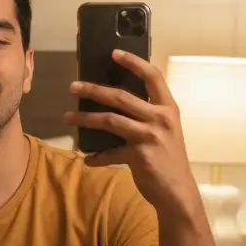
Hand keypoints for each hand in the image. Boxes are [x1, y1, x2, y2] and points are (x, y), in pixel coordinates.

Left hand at [64, 50, 203, 221]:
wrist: (178, 193)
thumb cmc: (168, 158)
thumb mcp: (165, 131)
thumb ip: (147, 114)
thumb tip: (114, 101)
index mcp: (168, 108)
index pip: (152, 76)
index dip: (133, 62)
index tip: (114, 53)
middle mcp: (160, 118)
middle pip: (120, 96)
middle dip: (93, 89)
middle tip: (73, 86)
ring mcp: (150, 136)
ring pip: (110, 120)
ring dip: (85, 118)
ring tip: (68, 117)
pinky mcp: (139, 156)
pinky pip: (110, 152)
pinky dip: (96, 156)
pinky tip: (87, 158)